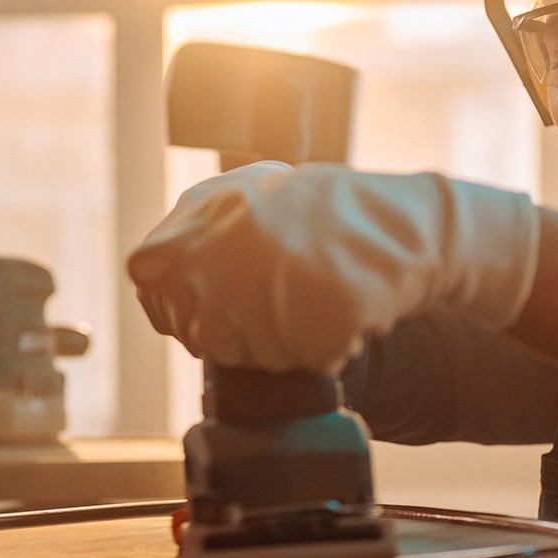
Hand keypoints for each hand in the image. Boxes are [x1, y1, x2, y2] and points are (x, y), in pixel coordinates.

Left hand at [126, 162, 541, 373]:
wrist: (410, 227)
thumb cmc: (335, 216)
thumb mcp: (256, 195)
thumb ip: (202, 230)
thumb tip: (153, 270)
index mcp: (204, 210)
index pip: (147, 272)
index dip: (171, 300)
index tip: (206, 306)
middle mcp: (220, 247)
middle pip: (196, 329)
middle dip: (232, 332)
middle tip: (278, 304)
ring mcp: (259, 288)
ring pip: (243, 354)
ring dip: (277, 345)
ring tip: (312, 302)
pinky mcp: (303, 323)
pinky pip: (296, 362)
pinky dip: (317, 351)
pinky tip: (335, 314)